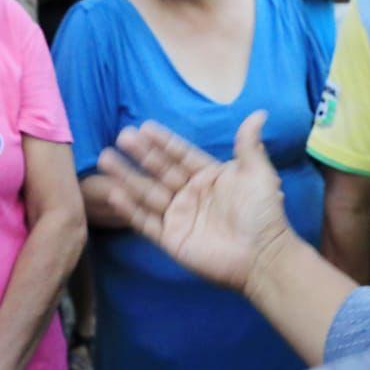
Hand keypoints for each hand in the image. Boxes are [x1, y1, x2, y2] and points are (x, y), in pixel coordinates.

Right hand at [97, 112, 291, 295]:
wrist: (262, 256)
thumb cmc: (263, 213)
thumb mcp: (258, 174)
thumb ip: (249, 145)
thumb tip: (258, 113)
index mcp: (209, 177)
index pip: (181, 154)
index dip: (163, 141)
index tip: (144, 126)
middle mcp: (190, 194)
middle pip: (160, 170)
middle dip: (140, 154)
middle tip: (122, 136)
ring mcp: (179, 217)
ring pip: (147, 192)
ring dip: (127, 176)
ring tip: (106, 158)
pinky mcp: (171, 239)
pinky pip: (146, 221)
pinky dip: (129, 209)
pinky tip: (114, 193)